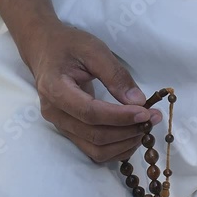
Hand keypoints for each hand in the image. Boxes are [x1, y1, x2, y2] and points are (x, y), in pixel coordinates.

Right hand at [22, 23, 161, 162]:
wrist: (44, 50)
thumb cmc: (67, 45)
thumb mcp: (93, 50)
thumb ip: (115, 75)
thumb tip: (137, 102)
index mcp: (55, 89)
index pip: (89, 112)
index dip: (119, 117)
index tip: (146, 112)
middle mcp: (54, 113)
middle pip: (94, 135)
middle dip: (127, 131)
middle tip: (152, 118)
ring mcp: (59, 125)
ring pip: (94, 149)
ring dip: (124, 144)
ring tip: (144, 128)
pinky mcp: (68, 131)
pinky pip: (93, 150)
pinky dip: (116, 149)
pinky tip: (131, 136)